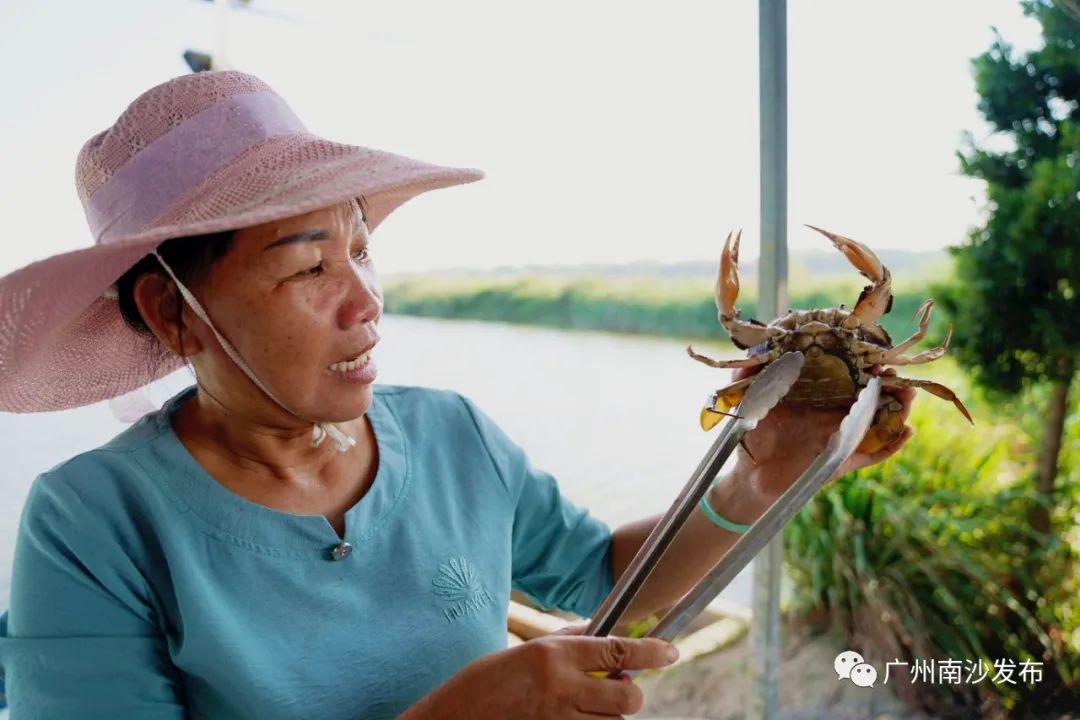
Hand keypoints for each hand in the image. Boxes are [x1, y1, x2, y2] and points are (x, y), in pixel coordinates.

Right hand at [400, 631, 676, 718]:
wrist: (453, 718)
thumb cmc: (487, 681)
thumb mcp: (527, 651)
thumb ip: (568, 645)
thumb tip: (604, 638)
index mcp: (554, 655)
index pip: (616, 651)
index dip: (650, 653)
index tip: (670, 652)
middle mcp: (560, 687)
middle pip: (626, 697)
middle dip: (630, 694)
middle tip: (618, 687)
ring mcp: (557, 719)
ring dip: (608, 714)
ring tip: (584, 704)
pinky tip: (572, 716)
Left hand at [728, 364, 915, 506]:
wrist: (751, 473)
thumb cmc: (752, 435)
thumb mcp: (748, 402)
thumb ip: (746, 377)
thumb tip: (751, 355)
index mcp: (816, 400)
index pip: (846, 380)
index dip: (863, 367)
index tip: (875, 353)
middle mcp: (834, 418)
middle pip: (871, 399)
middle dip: (890, 385)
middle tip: (899, 372)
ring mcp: (841, 440)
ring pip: (879, 424)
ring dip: (898, 411)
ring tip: (909, 396)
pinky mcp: (842, 462)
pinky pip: (873, 455)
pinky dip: (892, 446)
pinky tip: (907, 432)